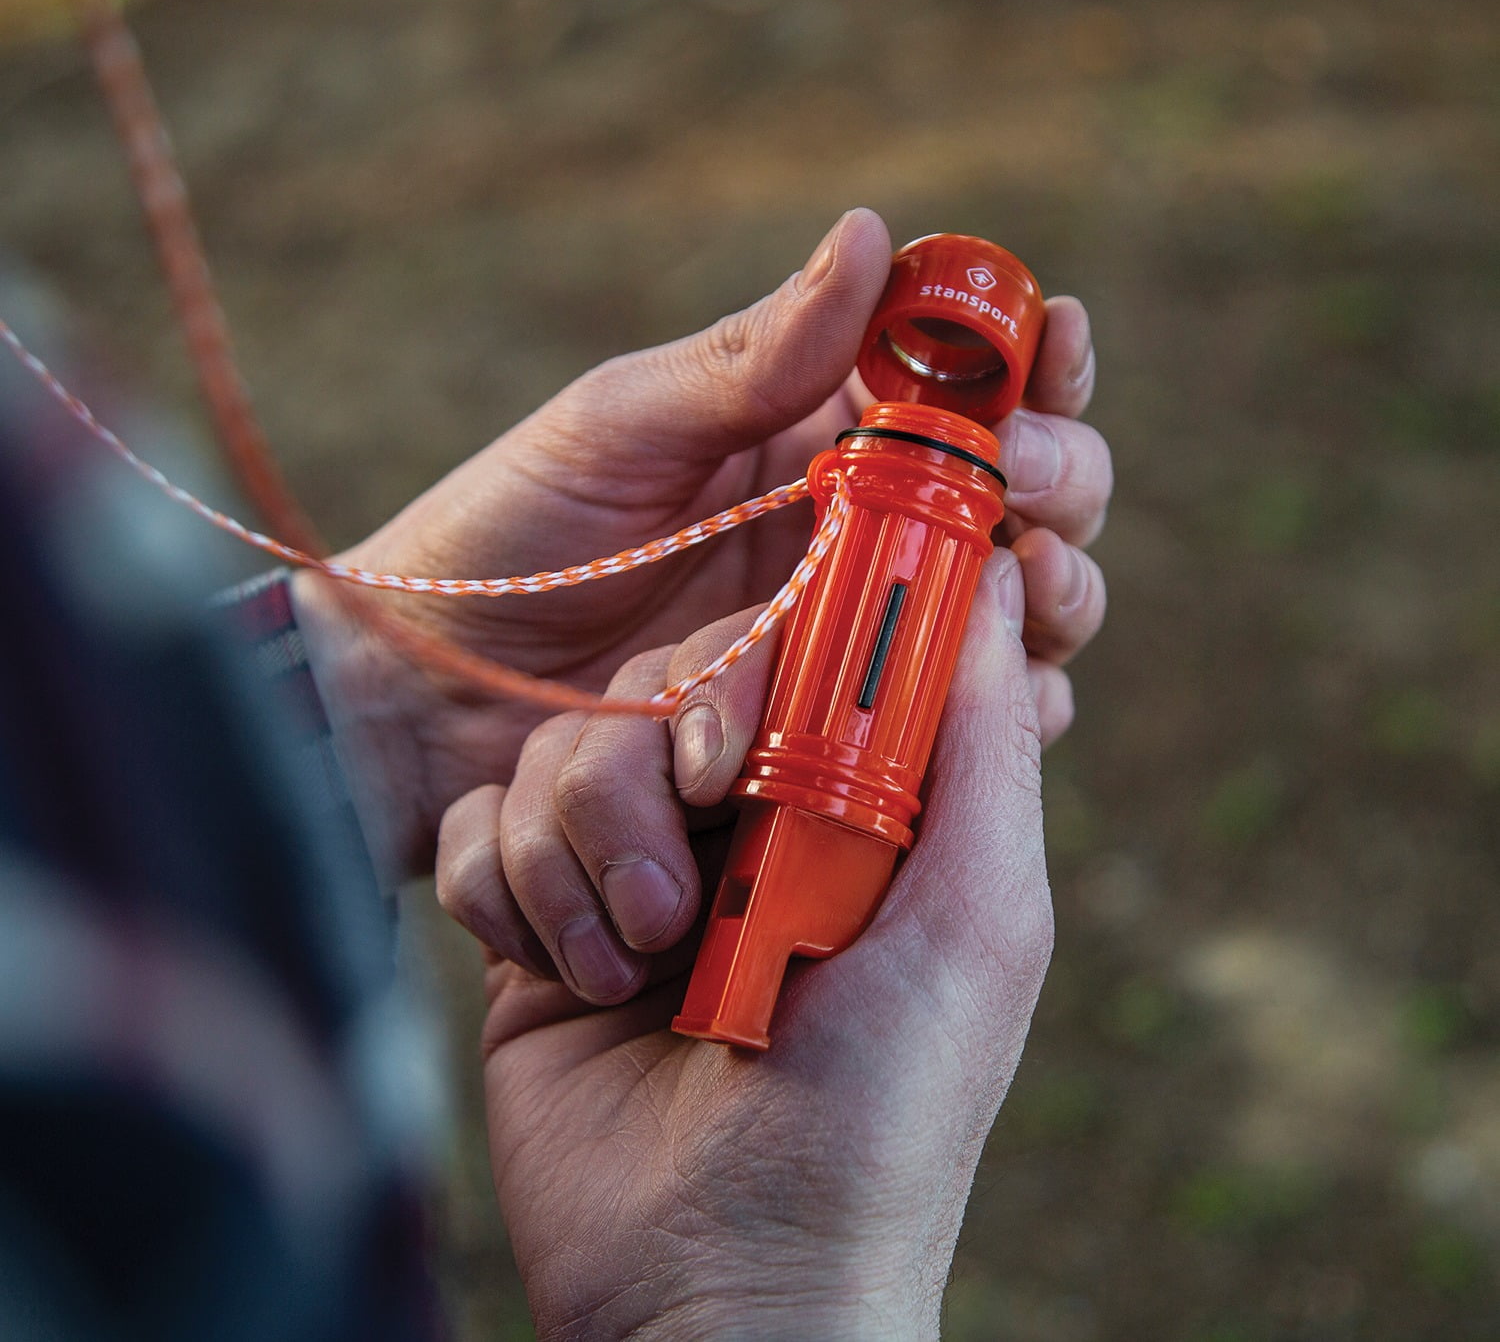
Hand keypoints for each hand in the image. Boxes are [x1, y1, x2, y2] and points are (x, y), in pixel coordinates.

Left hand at [292, 209, 1108, 882]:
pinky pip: (945, 724)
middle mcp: (845, 534)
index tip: (1058, 336)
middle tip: (1030, 484)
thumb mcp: (617, 428)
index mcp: (808, 436)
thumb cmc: (504, 540)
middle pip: (1011, 500)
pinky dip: (1000, 710)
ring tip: (1028, 585)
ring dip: (1050, 590)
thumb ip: (748, 357)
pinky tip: (1004, 697)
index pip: (954, 385)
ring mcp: (839, 639)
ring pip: (1003, 612)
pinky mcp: (822, 739)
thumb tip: (872, 234)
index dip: (1026, 356)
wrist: (422, 697)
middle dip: (1057, 479)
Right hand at [436, 565, 1059, 1338]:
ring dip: (581, 849)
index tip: (737, 744)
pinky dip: (506, 890)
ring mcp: (632, 863)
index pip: (792, 644)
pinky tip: (562, 974)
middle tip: (687, 883)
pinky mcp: (536, 915)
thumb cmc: (876, 1112)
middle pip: (658, 681)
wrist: (717, 1286)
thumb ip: (982, 746)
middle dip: (653, 772)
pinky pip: (478, 822)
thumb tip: (1000, 582)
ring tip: (637, 965)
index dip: (758, 655)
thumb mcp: (974, 920)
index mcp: (843, 800)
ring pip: (561, 745)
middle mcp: (738, 816)